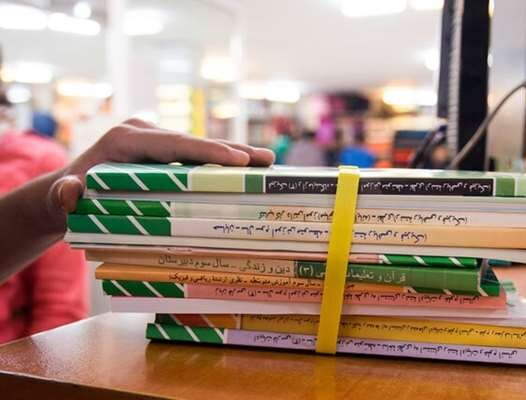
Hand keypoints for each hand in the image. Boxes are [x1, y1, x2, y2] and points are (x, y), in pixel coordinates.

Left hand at [49, 118, 274, 213]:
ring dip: (234, 155)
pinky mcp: (164, 152)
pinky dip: (222, 162)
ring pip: (200, 148)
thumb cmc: (66, 197)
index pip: (174, 144)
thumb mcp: (60, 198)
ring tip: (267, 162)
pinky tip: (248, 169)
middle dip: (232, 151)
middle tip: (266, 159)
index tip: (238, 160)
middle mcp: (144, 133)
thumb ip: (63, 195)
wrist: (68, 191)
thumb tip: (72, 191)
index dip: (208, 151)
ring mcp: (156, 141)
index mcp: (126, 139)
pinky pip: (197, 157)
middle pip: (195, 143)